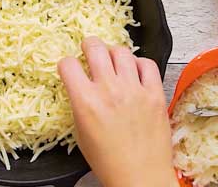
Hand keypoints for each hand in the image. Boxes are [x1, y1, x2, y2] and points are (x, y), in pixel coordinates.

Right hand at [58, 37, 177, 186]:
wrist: (140, 177)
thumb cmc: (107, 160)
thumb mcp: (80, 130)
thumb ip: (78, 102)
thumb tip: (79, 84)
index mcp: (85, 101)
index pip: (67, 64)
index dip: (65, 64)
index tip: (69, 68)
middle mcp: (109, 90)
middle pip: (94, 47)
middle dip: (88, 46)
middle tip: (89, 51)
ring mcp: (134, 90)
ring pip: (121, 51)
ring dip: (112, 53)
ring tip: (112, 61)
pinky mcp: (155, 94)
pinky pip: (147, 64)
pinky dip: (138, 63)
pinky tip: (133, 71)